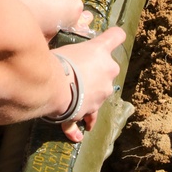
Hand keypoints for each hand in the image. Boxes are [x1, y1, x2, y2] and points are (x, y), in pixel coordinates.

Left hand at [11, 0, 85, 38]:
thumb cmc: (27, 21)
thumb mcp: (42, 37)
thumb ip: (54, 35)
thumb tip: (52, 34)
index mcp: (75, 8)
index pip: (79, 22)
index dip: (67, 29)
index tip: (56, 34)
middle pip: (69, 7)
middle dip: (59, 15)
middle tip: (44, 24)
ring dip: (51, 3)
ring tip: (34, 12)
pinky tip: (29, 2)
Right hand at [53, 26, 125, 141]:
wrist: (54, 87)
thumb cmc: (55, 62)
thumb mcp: (63, 50)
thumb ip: (73, 55)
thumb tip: (64, 56)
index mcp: (100, 51)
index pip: (116, 36)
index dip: (114, 36)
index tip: (111, 37)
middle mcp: (108, 70)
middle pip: (109, 67)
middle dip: (97, 72)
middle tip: (76, 72)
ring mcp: (103, 92)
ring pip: (100, 91)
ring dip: (89, 94)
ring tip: (68, 95)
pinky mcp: (93, 109)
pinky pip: (90, 116)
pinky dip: (85, 121)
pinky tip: (79, 134)